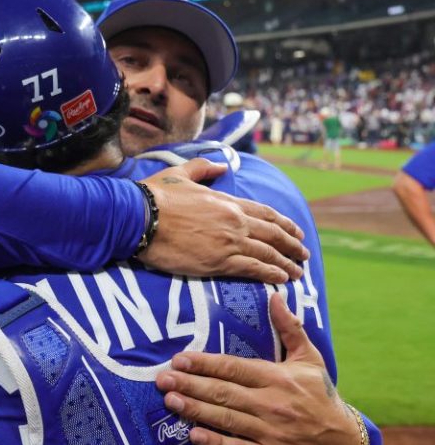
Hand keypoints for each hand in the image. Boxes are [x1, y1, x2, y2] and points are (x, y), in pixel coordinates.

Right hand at [138, 160, 308, 283]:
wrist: (141, 217)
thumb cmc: (156, 196)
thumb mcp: (181, 173)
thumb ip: (204, 168)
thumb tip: (221, 165)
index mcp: (227, 201)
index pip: (265, 213)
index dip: (284, 223)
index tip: (296, 231)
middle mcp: (235, 221)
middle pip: (273, 234)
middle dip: (292, 245)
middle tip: (304, 254)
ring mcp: (229, 242)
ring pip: (268, 253)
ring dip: (287, 263)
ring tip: (298, 272)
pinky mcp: (218, 262)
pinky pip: (253, 269)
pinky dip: (271, 274)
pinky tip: (281, 279)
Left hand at [155, 294, 360, 444]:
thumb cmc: (321, 397)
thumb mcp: (310, 360)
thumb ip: (290, 329)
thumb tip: (276, 297)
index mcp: (278, 378)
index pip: (235, 368)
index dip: (206, 364)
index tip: (180, 359)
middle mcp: (272, 404)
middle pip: (224, 392)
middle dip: (191, 384)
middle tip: (162, 379)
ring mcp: (271, 433)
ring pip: (227, 419)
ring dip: (196, 409)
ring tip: (170, 400)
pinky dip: (216, 443)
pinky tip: (194, 435)